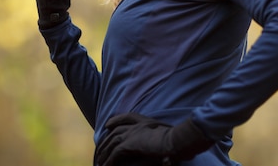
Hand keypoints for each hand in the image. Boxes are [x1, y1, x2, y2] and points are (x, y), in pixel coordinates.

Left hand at [96, 113, 212, 165]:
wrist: (176, 141)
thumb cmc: (177, 140)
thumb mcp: (169, 135)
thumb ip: (160, 137)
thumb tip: (161, 147)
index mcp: (146, 120)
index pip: (127, 117)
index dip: (116, 119)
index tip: (108, 124)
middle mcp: (137, 125)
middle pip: (115, 130)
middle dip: (106, 139)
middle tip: (99, 149)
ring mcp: (132, 134)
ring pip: (112, 143)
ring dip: (104, 153)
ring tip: (99, 161)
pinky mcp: (128, 144)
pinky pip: (114, 154)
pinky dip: (108, 161)